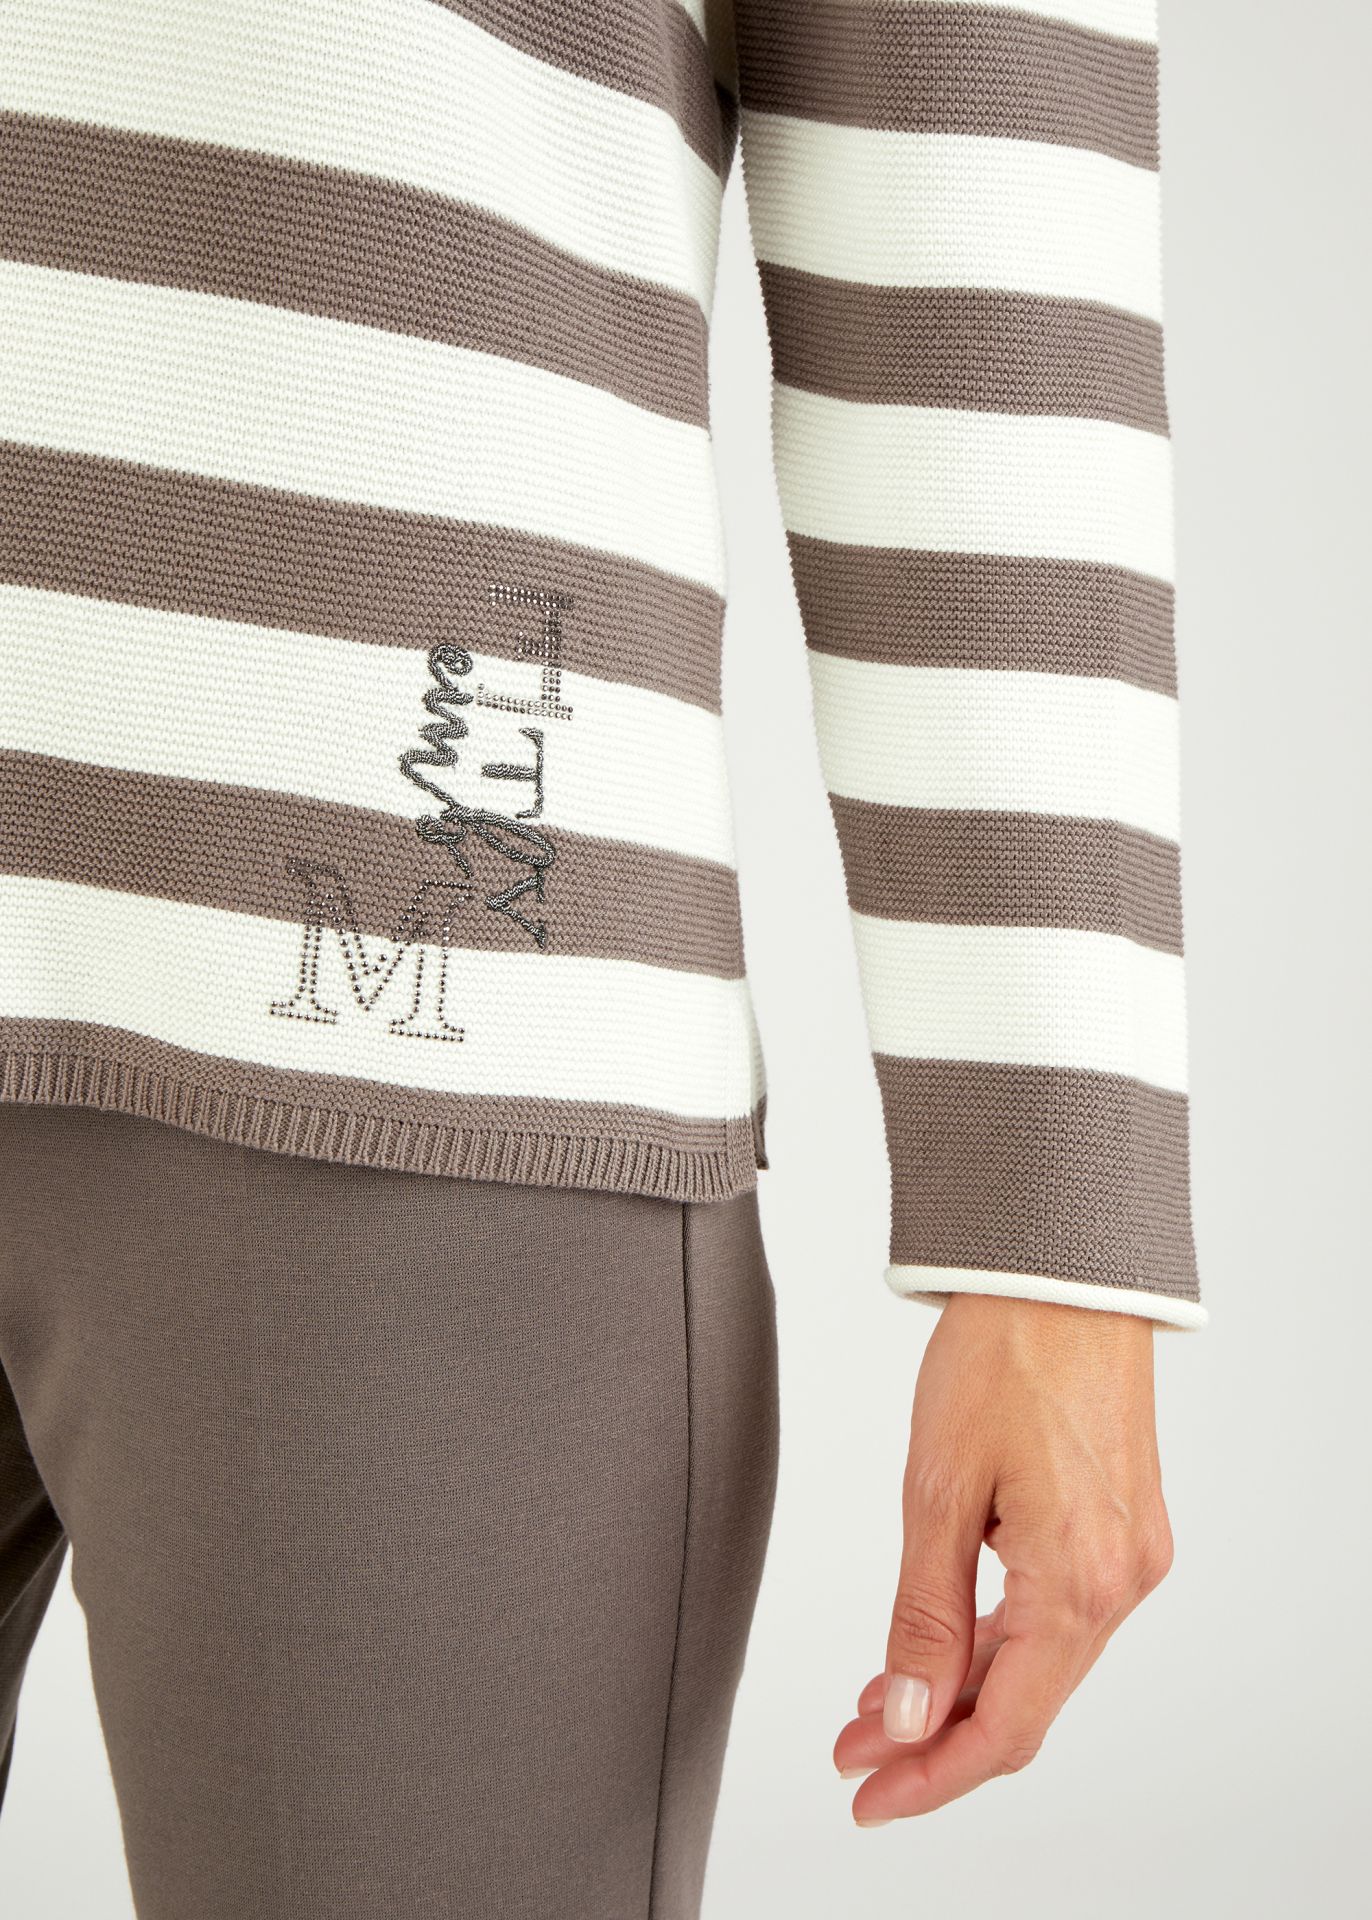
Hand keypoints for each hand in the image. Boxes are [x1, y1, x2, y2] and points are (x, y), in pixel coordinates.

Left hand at [834, 1293, 1173, 1823]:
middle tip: (854, 1752)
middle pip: (1025, 1704)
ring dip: (960, 1688)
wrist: (1061, 1268)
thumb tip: (906, 1715)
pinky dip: (995, 1639)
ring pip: (1039, 1661)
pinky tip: (941, 1643)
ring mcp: (1129, 1555)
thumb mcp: (938, 1490)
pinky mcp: (1121, 1524)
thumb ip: (923, 1615)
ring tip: (876, 1704)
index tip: (869, 1797)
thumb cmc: (1003, 1353)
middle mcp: (1121, 1581)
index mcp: (1080, 1581)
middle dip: (933, 1736)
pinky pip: (1057, 1612)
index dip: (932, 1775)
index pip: (1004, 1726)